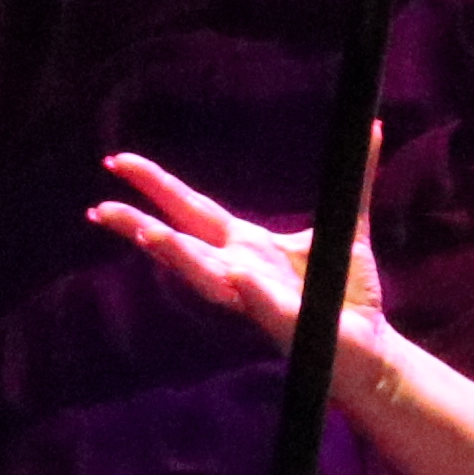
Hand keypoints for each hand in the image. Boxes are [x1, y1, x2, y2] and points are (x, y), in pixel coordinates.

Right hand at [95, 134, 389, 365]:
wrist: (368, 348)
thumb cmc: (346, 293)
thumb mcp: (351, 224)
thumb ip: (358, 177)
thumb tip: (372, 127)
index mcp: (247, 246)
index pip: (192, 210)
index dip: (157, 186)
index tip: (118, 162)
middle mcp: (241, 271)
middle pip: (181, 244)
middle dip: (141, 225)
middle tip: (101, 209)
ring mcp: (258, 298)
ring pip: (207, 278)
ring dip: (179, 257)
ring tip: (151, 235)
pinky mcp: (288, 323)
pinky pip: (264, 305)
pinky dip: (251, 291)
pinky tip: (238, 276)